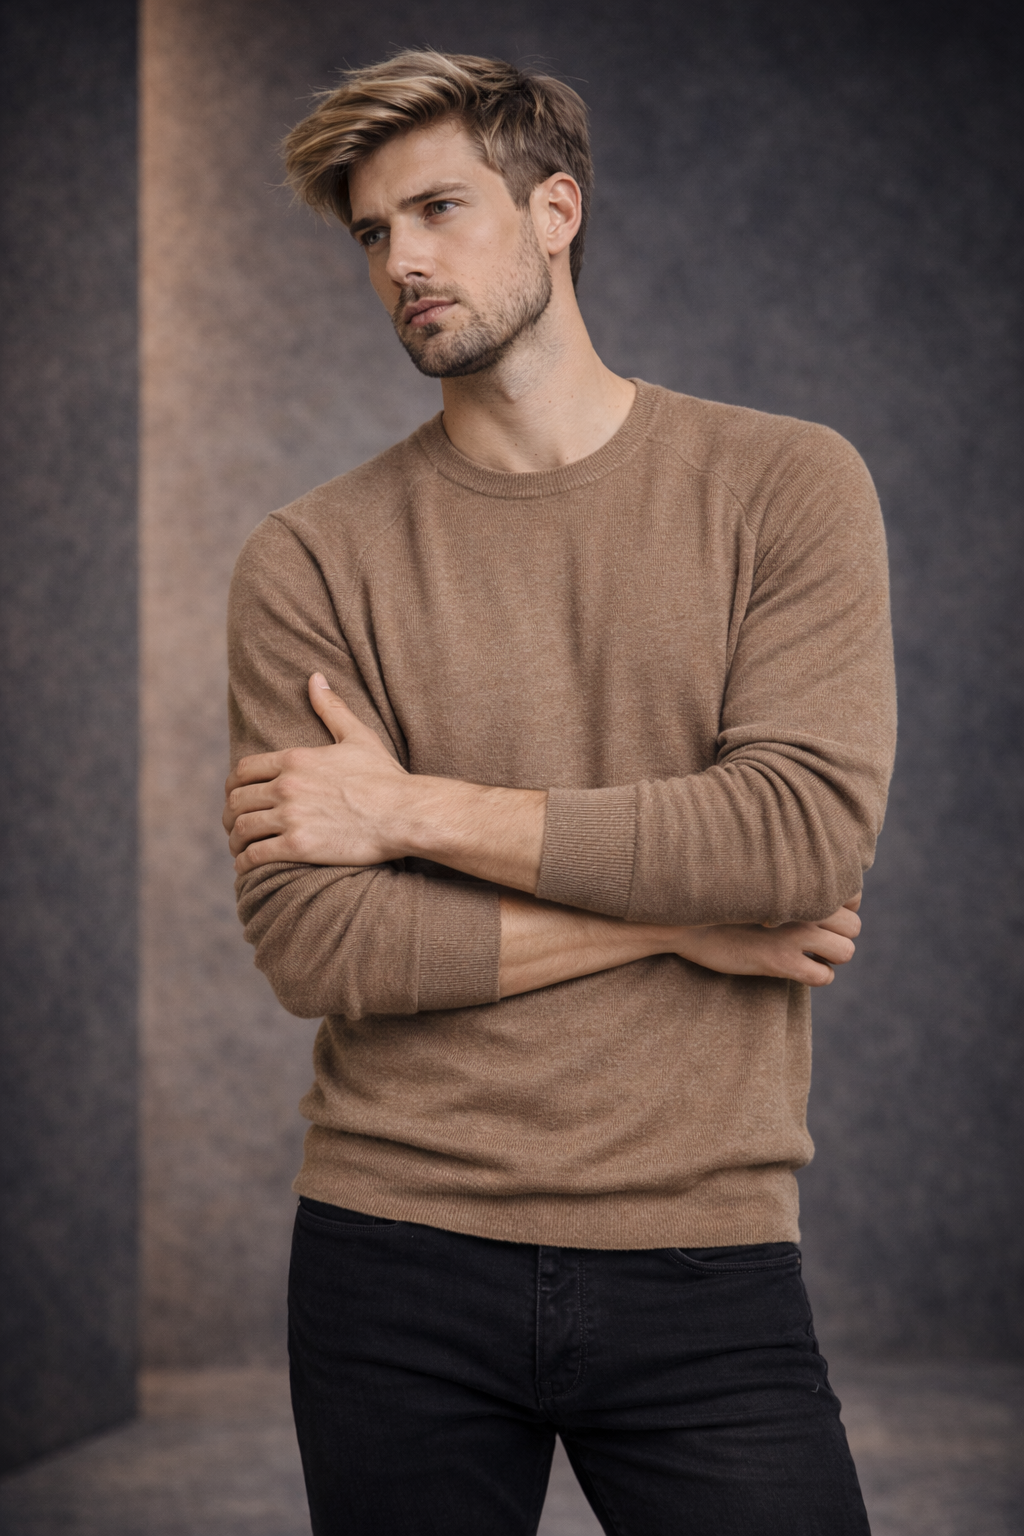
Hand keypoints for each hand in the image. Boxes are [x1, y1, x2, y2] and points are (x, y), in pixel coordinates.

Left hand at [224, 674, 409, 873]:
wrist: (404, 812)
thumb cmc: (385, 777)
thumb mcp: (358, 736)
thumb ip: (331, 708)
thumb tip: (315, 678)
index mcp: (294, 759)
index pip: (243, 770)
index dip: (233, 786)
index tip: (236, 796)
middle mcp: (286, 786)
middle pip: (237, 800)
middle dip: (230, 814)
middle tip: (234, 825)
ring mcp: (290, 817)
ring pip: (242, 828)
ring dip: (235, 839)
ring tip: (239, 847)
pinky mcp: (298, 846)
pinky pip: (255, 855)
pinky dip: (244, 862)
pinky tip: (247, 865)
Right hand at [672, 898, 861, 986]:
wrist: (684, 919)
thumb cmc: (718, 898)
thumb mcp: (757, 878)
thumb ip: (788, 881)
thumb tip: (813, 889)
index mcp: (801, 881)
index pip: (854, 894)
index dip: (844, 908)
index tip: (824, 914)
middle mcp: (804, 905)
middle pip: (854, 927)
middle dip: (839, 936)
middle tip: (815, 940)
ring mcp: (795, 934)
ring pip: (846, 952)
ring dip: (831, 958)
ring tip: (809, 956)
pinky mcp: (781, 961)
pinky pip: (824, 976)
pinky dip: (816, 976)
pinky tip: (796, 969)